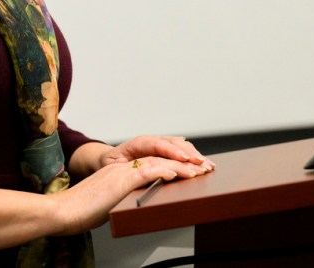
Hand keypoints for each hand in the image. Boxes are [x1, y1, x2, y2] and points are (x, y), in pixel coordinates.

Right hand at [51, 150, 210, 235]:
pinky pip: (146, 172)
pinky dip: (164, 171)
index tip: (191, 169)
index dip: (173, 163)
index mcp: (118, 172)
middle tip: (203, 166)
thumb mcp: (106, 203)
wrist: (62, 211)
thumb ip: (120, 199)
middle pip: (158, 158)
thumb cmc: (79, 212)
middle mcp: (121, 167)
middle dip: (183, 162)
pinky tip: (176, 173)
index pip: (151, 161)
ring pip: (156, 162)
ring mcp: (121, 172)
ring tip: (198, 170)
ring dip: (180, 165)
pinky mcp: (120, 181)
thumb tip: (132, 208)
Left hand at [101, 135, 215, 171]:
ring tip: (208, 165)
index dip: (171, 151)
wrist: (106, 161)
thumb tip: (142, 172)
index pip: (155, 144)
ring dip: (194, 155)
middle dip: (189, 154)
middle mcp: (148, 142)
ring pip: (178, 146)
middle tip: (203, 165)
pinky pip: (179, 150)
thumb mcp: (112, 168)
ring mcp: (157, 145)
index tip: (184, 159)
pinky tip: (202, 161)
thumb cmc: (109, 167)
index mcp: (135, 144)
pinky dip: (191, 156)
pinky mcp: (163, 152)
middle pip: (172, 143)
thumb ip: (126, 168)